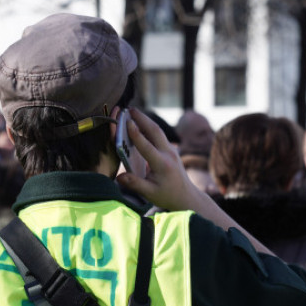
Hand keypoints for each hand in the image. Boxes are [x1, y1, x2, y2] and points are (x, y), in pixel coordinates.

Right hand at [116, 109, 275, 255]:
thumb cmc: (168, 196)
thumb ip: (135, 184)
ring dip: (145, 120)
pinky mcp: (171, 149)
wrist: (186, 196)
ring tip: (133, 111)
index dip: (136, 134)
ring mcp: (171, 150)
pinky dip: (149, 127)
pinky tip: (141, 122)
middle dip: (141, 118)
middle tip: (128, 109)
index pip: (147, 146)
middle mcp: (168, 154)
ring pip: (157, 131)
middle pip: (154, 131)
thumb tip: (119, 177)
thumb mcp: (150, 193)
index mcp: (162, 164)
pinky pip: (159, 135)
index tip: (127, 122)